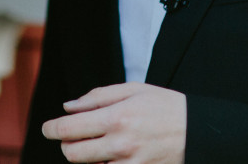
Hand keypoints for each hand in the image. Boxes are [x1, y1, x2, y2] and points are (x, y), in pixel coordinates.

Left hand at [41, 84, 185, 162]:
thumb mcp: (133, 90)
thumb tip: (68, 107)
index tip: (48, 128)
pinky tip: (109, 156)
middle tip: (72, 136)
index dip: (52, 129)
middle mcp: (120, 144)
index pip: (69, 129)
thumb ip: (97, 97)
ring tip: (96, 145)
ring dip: (85, 158)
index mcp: (117, 117)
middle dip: (66, 144)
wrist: (199, 132)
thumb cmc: (165, 106)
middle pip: (72, 154)